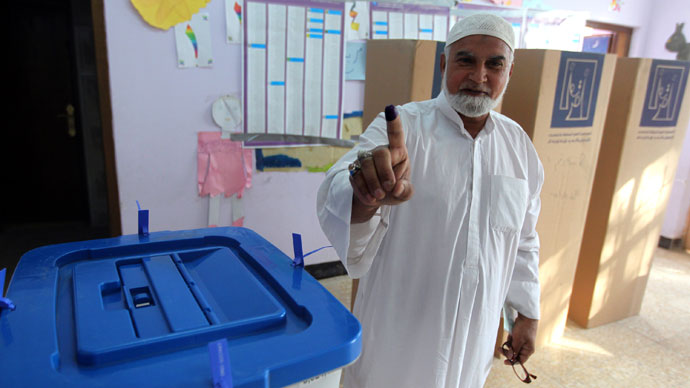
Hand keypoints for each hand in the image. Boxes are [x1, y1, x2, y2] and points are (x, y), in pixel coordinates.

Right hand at [350, 106, 413, 221]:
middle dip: (384, 172)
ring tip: (380, 196)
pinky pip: (355, 177)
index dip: (393, 122)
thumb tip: (397, 186)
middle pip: (380, 154)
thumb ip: (406, 190)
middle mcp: (380, 151)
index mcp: (397, 151)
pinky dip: (364, 190)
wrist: (376, 198)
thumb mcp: (405, 193)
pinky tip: (371, 198)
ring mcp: (365, 159)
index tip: (390, 108)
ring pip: (366, 165)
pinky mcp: (354, 169)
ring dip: (373, 183)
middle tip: (388, 187)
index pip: (395, 135)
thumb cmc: (394, 190)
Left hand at [503, 313, 537, 364]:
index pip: (520, 360)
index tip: (504, 362)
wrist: (526, 316)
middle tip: (499, 349)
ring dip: (508, 343)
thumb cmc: (523, 329)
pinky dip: (510, 339)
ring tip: (510, 336)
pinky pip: (512, 341)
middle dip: (507, 351)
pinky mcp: (519, 337)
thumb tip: (510, 358)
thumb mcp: (518, 340)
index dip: (512, 362)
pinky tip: (511, 333)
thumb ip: (514, 350)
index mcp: (528, 350)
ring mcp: (523, 342)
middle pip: (515, 354)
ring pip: (512, 347)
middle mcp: (526, 348)